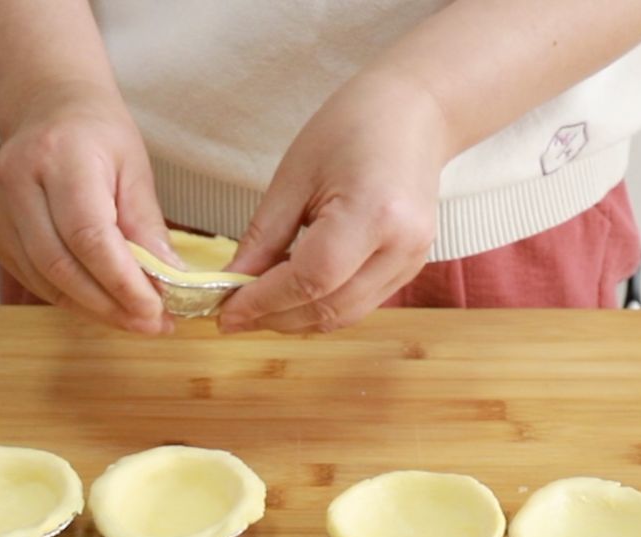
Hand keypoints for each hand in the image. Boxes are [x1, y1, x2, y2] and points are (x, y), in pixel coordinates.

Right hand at [0, 84, 175, 333]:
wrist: (47, 106)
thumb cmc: (94, 131)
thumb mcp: (134, 166)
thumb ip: (147, 225)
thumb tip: (167, 280)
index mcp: (60, 157)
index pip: (89, 235)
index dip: (122, 282)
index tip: (154, 309)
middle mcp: (20, 182)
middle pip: (61, 264)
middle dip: (109, 304)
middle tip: (149, 324)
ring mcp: (0, 209)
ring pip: (44, 278)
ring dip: (91, 308)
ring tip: (130, 318)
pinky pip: (32, 278)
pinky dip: (68, 297)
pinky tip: (100, 303)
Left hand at [218, 71, 449, 333]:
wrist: (415, 113)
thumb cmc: (352, 127)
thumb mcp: (295, 175)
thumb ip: (264, 236)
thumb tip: (234, 282)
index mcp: (373, 213)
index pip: (311, 280)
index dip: (264, 302)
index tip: (226, 312)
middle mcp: (401, 246)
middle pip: (329, 307)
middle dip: (276, 318)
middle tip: (234, 314)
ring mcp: (412, 261)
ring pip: (345, 315)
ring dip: (297, 320)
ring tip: (258, 308)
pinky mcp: (412, 267)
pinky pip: (360, 304)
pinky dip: (322, 307)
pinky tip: (293, 295)